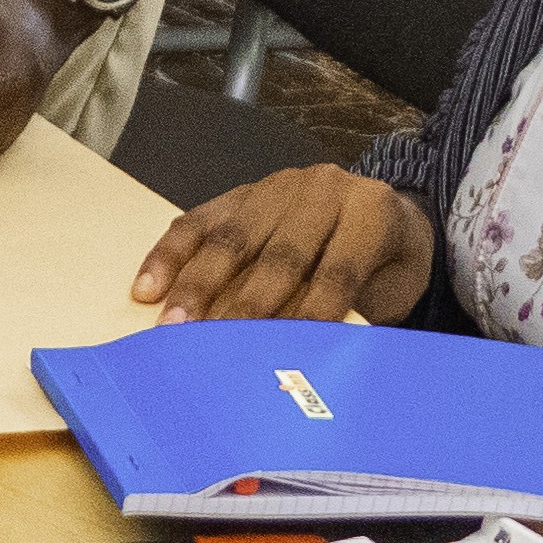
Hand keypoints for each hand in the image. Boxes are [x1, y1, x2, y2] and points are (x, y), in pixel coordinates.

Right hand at [130, 162, 436, 323]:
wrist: (382, 209)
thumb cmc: (386, 260)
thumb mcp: (394, 286)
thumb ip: (360, 310)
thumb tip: (311, 354)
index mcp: (370, 211)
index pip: (338, 269)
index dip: (313, 313)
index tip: (286, 353)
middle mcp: (321, 190)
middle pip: (279, 254)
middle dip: (247, 305)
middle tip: (218, 345)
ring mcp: (275, 188)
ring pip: (231, 238)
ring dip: (198, 285)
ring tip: (173, 325)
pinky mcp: (238, 194)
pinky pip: (197, 222)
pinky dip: (169, 256)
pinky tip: (148, 287)